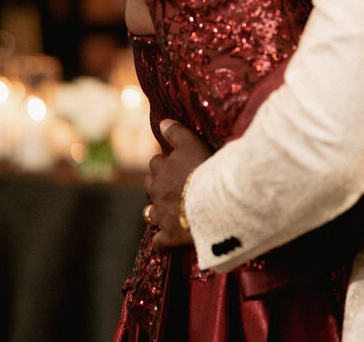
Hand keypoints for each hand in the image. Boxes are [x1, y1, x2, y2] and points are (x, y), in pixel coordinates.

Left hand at [145, 119, 210, 250]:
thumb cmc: (207, 170)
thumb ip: (177, 132)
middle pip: (150, 184)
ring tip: (167, 209)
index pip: (157, 161)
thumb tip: (162, 122)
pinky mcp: (169, 236)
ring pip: (150, 212)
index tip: (177, 163)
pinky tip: (167, 241)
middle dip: (158, 184)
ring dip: (156, 210)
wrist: (213, 203)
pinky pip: (159, 242)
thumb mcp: (194, 144)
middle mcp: (158, 191)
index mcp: (163, 169)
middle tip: (174, 184)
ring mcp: (162, 215)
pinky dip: (162, 241)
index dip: (166, 162)